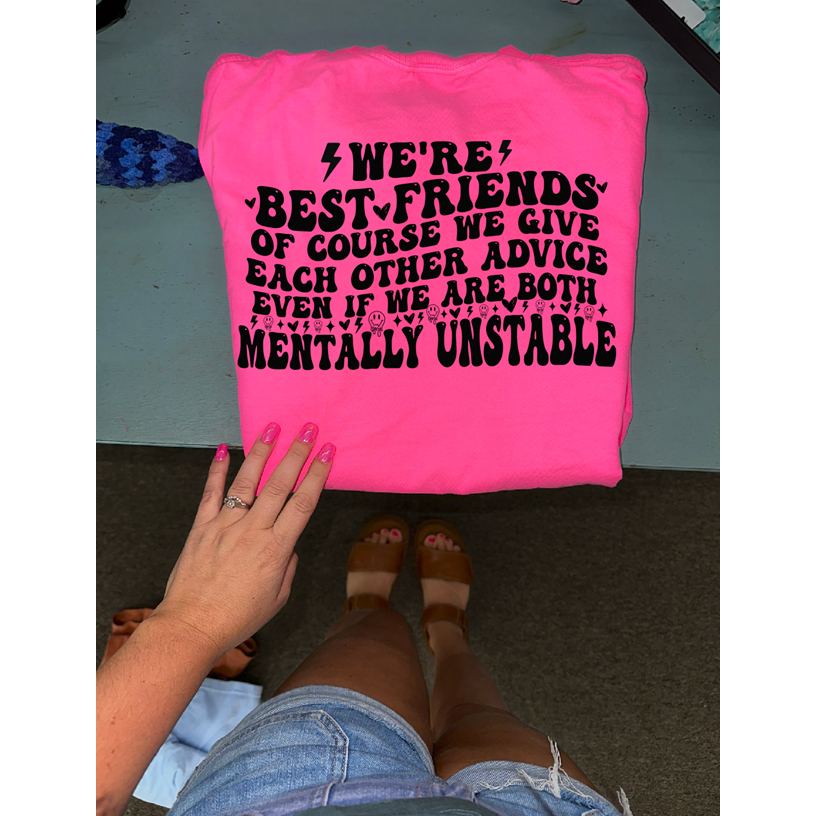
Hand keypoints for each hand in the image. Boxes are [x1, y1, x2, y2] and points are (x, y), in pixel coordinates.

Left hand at [152, 422, 333, 661]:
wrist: (192, 626)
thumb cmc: (236, 618)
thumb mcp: (277, 598)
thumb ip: (288, 566)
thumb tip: (288, 546)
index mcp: (276, 549)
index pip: (303, 503)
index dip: (317, 475)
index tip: (327, 453)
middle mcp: (252, 531)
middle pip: (279, 484)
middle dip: (296, 453)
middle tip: (308, 429)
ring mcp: (224, 525)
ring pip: (246, 481)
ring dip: (261, 452)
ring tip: (272, 428)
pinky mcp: (201, 527)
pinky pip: (210, 493)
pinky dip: (216, 470)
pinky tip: (223, 450)